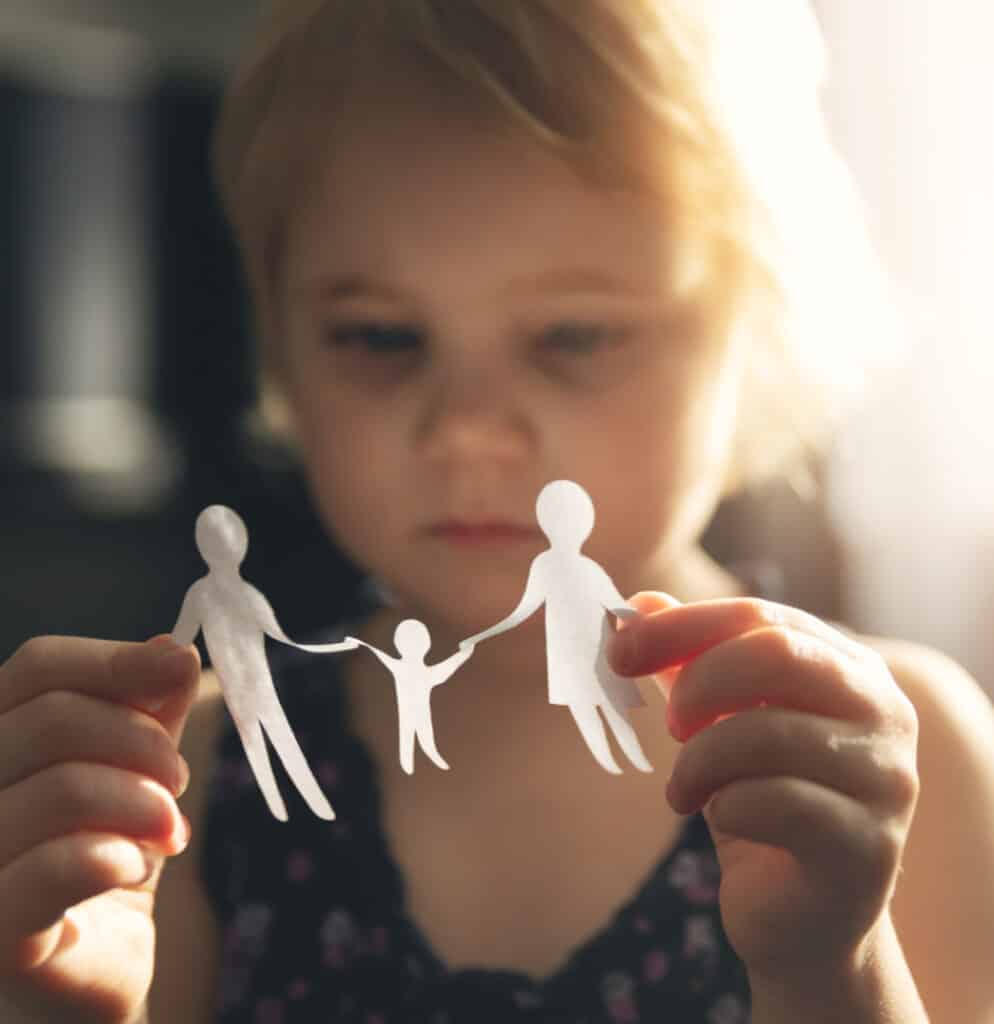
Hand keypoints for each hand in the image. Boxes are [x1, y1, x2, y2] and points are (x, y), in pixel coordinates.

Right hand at [0, 636, 199, 1022]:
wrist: (92, 976)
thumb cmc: (105, 858)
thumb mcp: (136, 770)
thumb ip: (150, 710)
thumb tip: (173, 648)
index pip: (37, 668)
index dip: (114, 661)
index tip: (179, 667)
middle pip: (54, 719)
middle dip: (144, 743)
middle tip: (180, 783)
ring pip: (62, 787)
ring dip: (143, 805)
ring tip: (166, 832)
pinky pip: (50, 870)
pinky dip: (113, 857)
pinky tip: (131, 867)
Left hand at [609, 594, 918, 981]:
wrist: (801, 916)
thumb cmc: (761, 801)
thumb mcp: (719, 721)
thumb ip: (686, 661)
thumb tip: (638, 607)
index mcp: (849, 668)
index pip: (760, 616)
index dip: (682, 625)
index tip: (619, 649)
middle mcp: (884, 712)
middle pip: (776, 653)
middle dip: (699, 681)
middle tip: (671, 723)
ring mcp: (886, 780)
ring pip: (768, 731)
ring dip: (700, 760)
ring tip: (683, 788)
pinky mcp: (869, 848)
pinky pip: (775, 802)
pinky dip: (725, 806)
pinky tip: (720, 819)